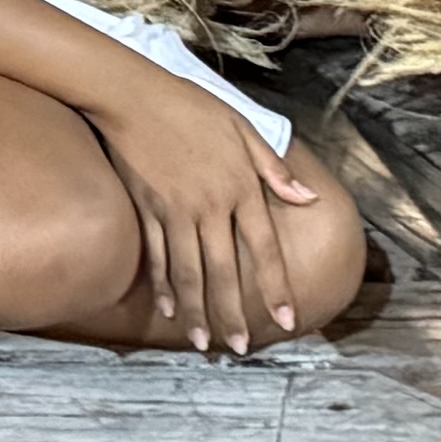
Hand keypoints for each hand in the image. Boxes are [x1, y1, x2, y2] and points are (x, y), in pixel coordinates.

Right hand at [91, 87, 325, 352]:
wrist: (132, 93)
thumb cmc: (191, 106)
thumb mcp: (242, 127)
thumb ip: (274, 168)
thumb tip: (309, 198)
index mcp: (240, 187)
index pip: (265, 247)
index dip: (277, 287)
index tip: (287, 320)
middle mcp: (210, 205)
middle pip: (225, 270)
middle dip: (234, 314)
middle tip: (241, 348)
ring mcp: (175, 209)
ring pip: (189, 271)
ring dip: (198, 311)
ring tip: (205, 343)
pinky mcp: (147, 208)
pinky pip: (157, 255)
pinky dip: (162, 285)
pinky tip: (169, 309)